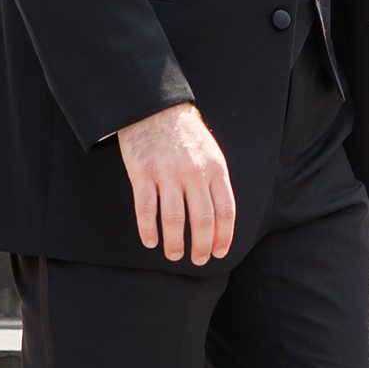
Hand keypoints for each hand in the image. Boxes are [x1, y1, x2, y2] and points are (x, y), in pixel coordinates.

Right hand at [116, 102, 235, 262]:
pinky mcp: (143, 173)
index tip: (220, 252)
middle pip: (202, 220)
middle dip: (202, 246)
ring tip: (175, 255)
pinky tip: (150, 241)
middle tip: (198, 260)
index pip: (225, 210)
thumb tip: (221, 218)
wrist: (155, 107)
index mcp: (215, 168)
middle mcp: (194, 173)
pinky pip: (146, 209)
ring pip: (174, 220)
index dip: (224, 236)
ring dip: (175, 243)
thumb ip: (216, 181)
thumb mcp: (211, 152)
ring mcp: (168, 173)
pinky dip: (148, 230)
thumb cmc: (185, 134)